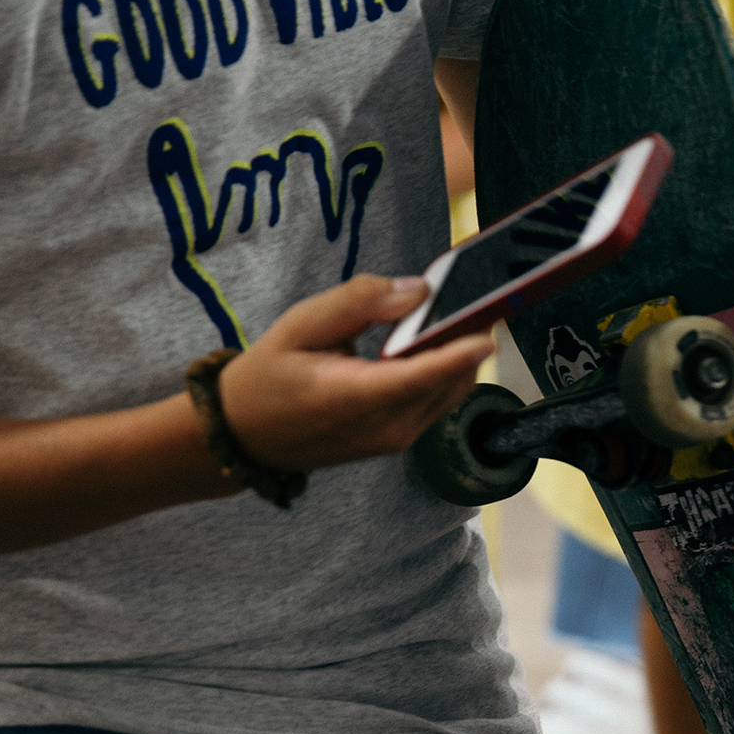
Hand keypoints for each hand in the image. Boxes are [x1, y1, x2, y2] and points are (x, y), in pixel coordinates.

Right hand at [220, 274, 493, 471]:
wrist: (244, 435)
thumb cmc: (267, 376)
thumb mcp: (301, 324)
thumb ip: (359, 303)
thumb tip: (418, 291)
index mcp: (353, 399)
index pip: (422, 376)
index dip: (460, 352)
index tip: (489, 328)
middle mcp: (384, 428)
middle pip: (449, 382)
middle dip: (465, 341)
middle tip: (472, 299)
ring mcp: (394, 441)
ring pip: (449, 393)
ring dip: (456, 357)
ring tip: (449, 316)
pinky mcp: (398, 442)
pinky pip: (436, 403)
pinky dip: (441, 373)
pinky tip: (426, 345)